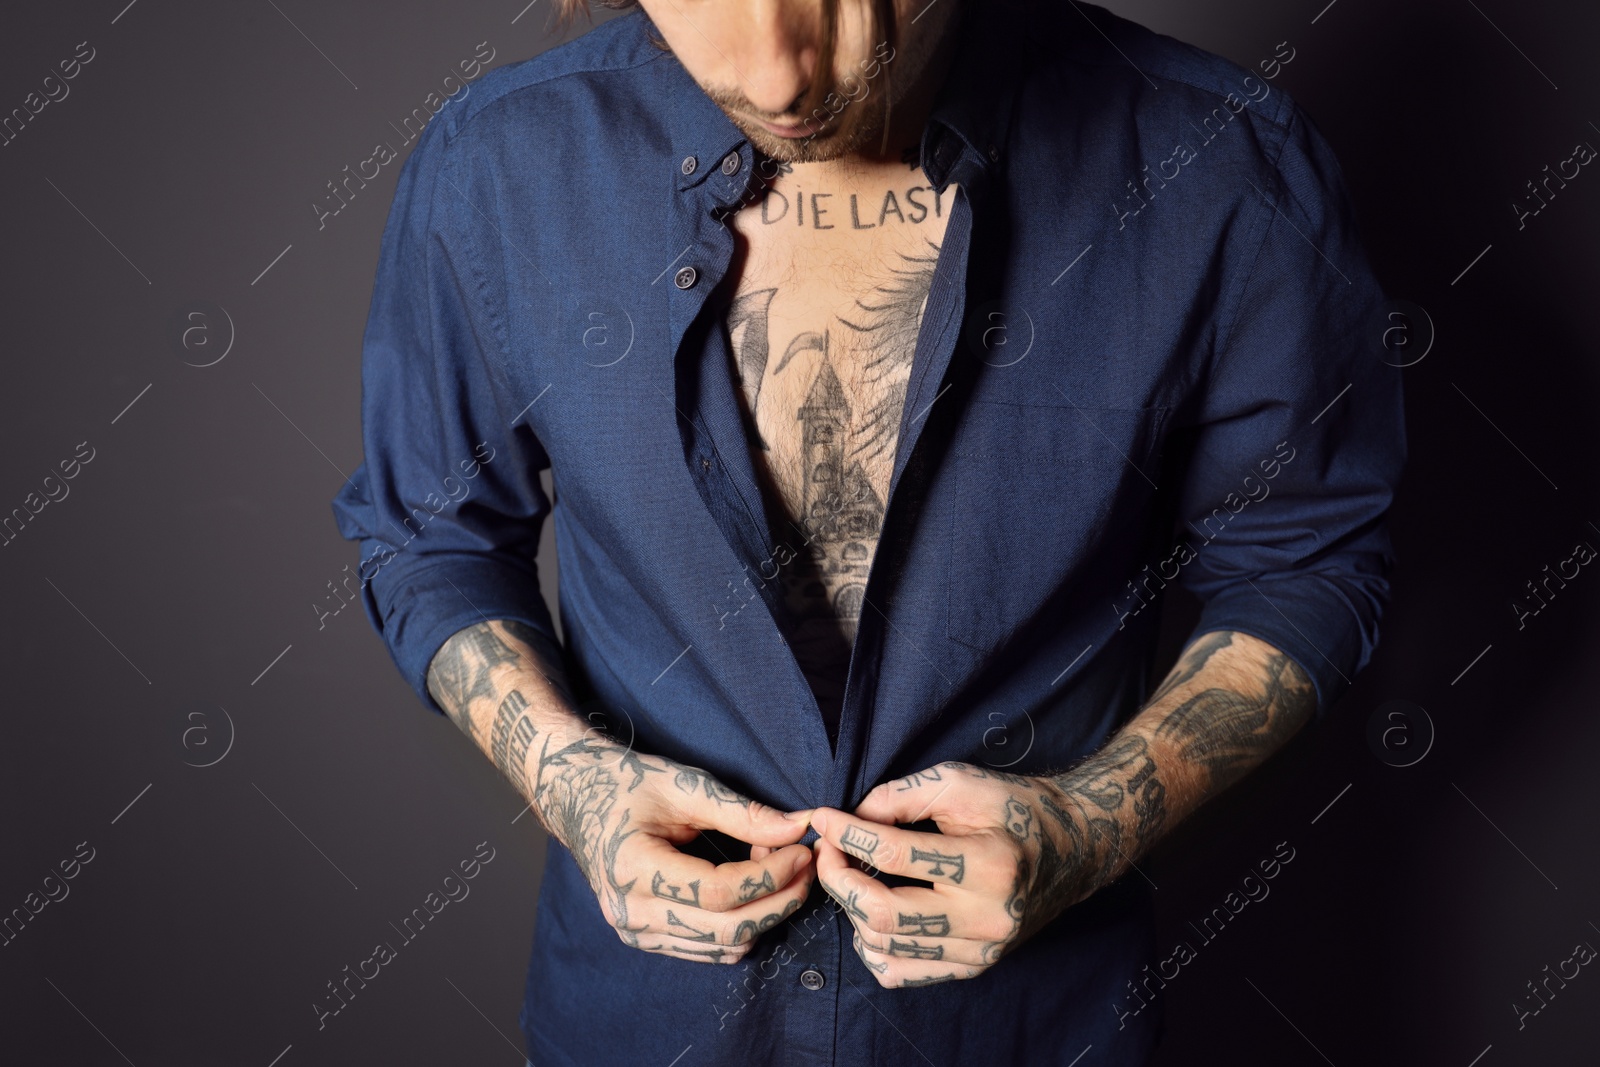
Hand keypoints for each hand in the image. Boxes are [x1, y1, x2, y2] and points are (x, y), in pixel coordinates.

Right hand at [531, 731, 815, 963]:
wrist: (577, 797)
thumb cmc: (627, 783)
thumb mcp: (683, 786)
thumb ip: (741, 813)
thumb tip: (797, 828)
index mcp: (632, 868)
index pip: (718, 893)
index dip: (770, 876)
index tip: (802, 849)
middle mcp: (630, 912)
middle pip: (727, 930)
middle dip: (779, 900)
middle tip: (807, 865)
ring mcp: (635, 932)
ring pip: (723, 947)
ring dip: (764, 913)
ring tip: (778, 868)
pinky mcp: (646, 938)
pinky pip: (709, 949)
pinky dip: (742, 924)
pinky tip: (751, 887)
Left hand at [809, 761, 1103, 987]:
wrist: (1072, 848)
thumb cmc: (1016, 808)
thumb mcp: (962, 783)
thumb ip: (901, 796)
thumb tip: (849, 819)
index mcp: (989, 864)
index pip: (894, 854)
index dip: (846, 833)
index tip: (822, 818)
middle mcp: (987, 917)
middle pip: (882, 913)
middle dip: (837, 878)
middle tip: (826, 849)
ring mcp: (981, 949)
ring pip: (885, 945)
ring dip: (851, 908)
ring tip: (851, 874)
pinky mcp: (974, 966)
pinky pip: (902, 971)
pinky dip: (873, 944)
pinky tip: (872, 913)